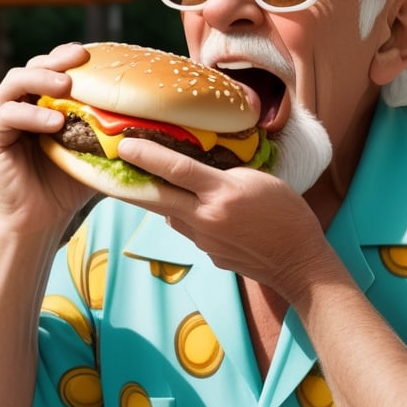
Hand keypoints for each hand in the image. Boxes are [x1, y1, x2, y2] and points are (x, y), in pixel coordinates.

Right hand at [0, 42, 94, 230]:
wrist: (45, 219)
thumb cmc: (70, 184)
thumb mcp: (94, 150)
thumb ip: (107, 128)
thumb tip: (147, 110)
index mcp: (40, 102)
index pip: (51, 68)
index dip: (66, 56)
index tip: (89, 52)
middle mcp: (17, 105)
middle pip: (31, 67)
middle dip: (54, 60)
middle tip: (78, 59)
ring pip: (13, 84)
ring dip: (39, 79)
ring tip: (65, 85)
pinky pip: (6, 115)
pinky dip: (30, 114)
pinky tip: (54, 122)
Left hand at [116, 137, 328, 300]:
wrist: (297, 261)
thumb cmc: (287, 214)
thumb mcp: (260, 180)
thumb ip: (226, 174)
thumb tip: (199, 172)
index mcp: (221, 193)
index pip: (176, 169)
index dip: (147, 155)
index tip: (125, 145)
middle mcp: (206, 218)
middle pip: (157, 198)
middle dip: (129, 183)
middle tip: (108, 167)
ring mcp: (204, 240)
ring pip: (171, 215)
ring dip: (162, 200)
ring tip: (157, 183)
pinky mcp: (208, 255)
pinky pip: (189, 230)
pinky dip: (188, 217)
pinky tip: (202, 211)